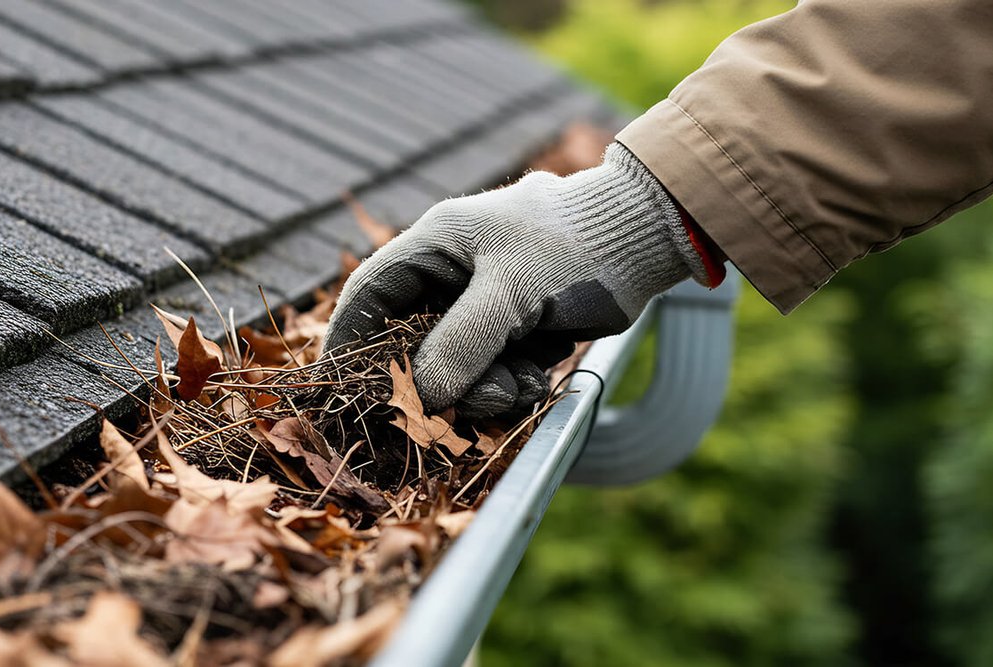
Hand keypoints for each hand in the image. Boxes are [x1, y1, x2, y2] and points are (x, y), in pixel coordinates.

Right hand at [325, 144, 712, 417]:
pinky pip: (494, 370)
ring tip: (520, 384)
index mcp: (438, 243)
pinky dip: (511, 385)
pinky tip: (538, 378)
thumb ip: (460, 344)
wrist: (649, 239)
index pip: (370, 293)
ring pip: (458, 365)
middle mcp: (456, 272)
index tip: (344, 389)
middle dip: (438, 382)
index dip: (349, 341)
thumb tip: (421, 396)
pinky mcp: (519, 327)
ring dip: (484, 389)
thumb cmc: (577, 248)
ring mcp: (489, 302)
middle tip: (462, 409)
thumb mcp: (511, 294)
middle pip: (414, 342)